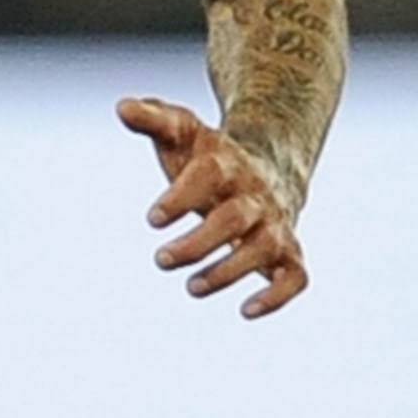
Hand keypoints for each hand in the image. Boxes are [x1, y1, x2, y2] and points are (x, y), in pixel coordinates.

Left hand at [118, 96, 308, 317]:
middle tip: (160, 260)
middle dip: (198, 243)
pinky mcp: (288, 253)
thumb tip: (122, 106)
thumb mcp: (183, 133)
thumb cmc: (210, 158)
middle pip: (234, 218)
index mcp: (227, 164)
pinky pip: (295, 276)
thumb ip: (154, 119)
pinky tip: (246, 310)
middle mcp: (256, 195)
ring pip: (263, 249)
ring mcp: (275, 225)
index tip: (152, 219)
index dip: (181, 197)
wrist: (268, 171)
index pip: (209, 176)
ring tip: (191, 287)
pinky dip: (277, 295)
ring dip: (227, 272)